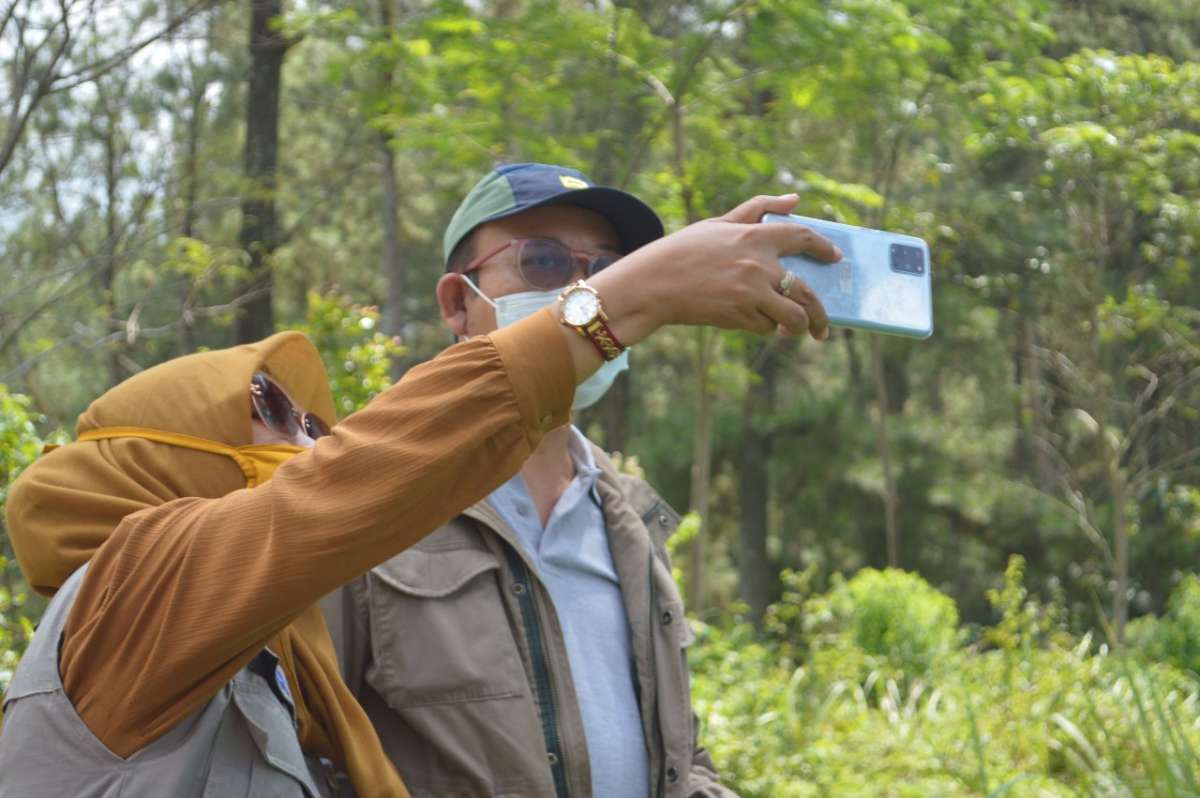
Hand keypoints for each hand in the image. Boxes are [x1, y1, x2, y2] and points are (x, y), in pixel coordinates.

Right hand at [590, 194, 840, 344]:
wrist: (652, 285)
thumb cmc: (682, 252)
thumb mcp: (718, 224)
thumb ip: (758, 209)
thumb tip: (795, 200)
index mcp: (754, 236)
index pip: (802, 237)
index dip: (823, 247)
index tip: (835, 257)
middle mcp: (758, 265)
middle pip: (807, 291)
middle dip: (820, 314)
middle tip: (822, 326)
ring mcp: (751, 293)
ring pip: (792, 315)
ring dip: (798, 327)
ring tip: (796, 332)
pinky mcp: (739, 316)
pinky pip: (765, 326)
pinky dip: (765, 327)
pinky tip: (755, 323)